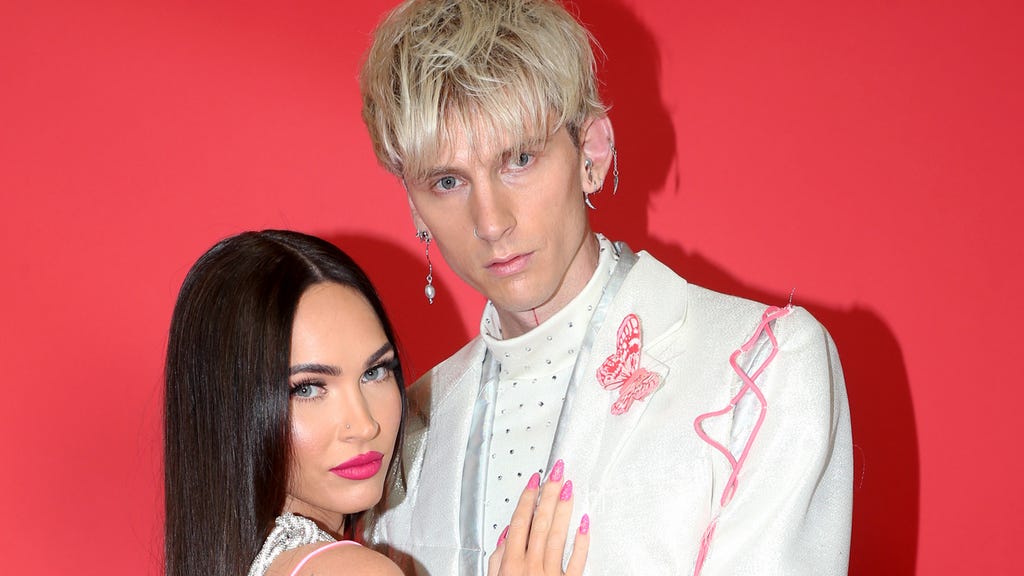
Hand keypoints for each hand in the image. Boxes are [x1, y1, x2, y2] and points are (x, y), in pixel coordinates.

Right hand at [487, 460, 589, 575]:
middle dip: (549, 494)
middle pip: (540, 522)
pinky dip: (582, 541)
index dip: (528, 498)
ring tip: (569, 488)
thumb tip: (506, 536)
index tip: (535, 480)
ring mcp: (551, 574)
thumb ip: (497, 558)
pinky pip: (577, 560)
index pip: (520, 522)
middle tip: (558, 473)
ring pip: (558, 536)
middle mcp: (532, 566)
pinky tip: (584, 523)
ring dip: (564, 509)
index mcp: (511, 563)